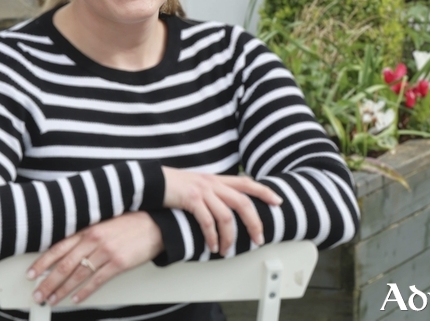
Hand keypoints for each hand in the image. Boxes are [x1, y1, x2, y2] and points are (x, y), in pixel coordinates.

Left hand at [26, 211, 162, 305]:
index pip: (59, 247)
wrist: (156, 225)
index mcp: (89, 228)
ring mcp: (106, 252)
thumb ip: (87, 234)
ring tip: (52, 300)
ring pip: (78, 275)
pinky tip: (76, 299)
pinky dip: (84, 292)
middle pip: (65, 264)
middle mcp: (95, 240)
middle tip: (37, 293)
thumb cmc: (131, 223)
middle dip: (48, 281)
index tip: (31, 273)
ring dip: (62, 290)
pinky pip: (97, 281)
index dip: (43, 262)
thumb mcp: (105, 223)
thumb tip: (67, 250)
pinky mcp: (119, 264)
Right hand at [162, 167, 282, 255]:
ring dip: (230, 237)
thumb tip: (226, 206)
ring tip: (227, 250)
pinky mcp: (191, 199)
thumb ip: (213, 192)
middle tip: (259, 239)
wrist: (152, 180)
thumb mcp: (197, 184)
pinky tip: (212, 246)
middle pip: (243, 203)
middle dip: (254, 223)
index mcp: (217, 179)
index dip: (264, 191)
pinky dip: (212, 237)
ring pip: (227, 216)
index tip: (278, 201)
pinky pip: (207, 222)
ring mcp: (203, 191)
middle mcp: (213, 183)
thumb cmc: (174, 185)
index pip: (247, 183)